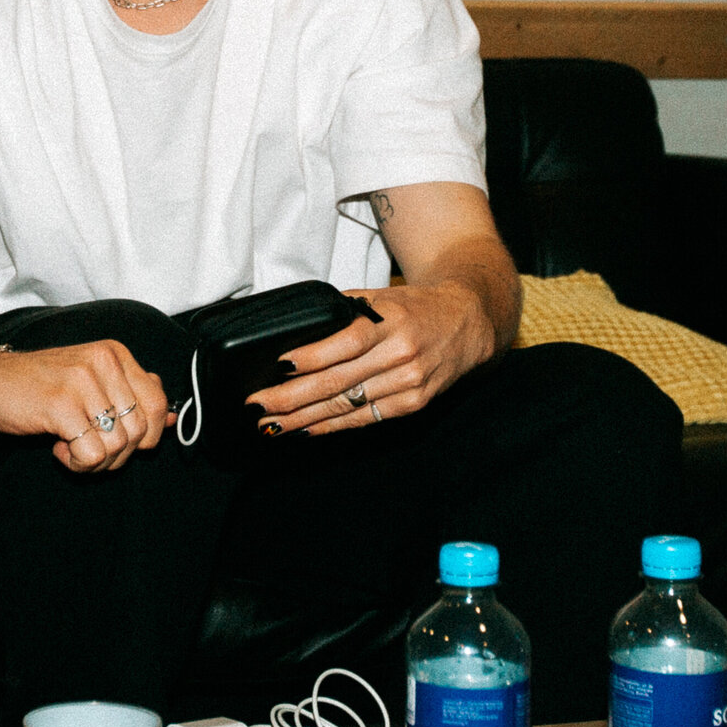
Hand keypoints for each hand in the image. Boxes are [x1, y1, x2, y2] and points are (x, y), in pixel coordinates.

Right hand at [0, 340, 173, 471]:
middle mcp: (103, 362)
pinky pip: (91, 455)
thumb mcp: (91, 379)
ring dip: (95, 462)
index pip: (158, 403)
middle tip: (89, 448)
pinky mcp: (61, 406)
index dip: (147, 435)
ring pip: (117, 446)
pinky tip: (58, 447)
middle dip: (118, 454)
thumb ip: (132, 394)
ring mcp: (82, 382)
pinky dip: (76, 463)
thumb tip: (173, 420)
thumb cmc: (40, 384)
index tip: (121, 440)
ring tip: (71, 447)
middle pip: (139, 430)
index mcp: (115, 354)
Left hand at [246, 280, 497, 434]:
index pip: (345, 342)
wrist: (468, 323)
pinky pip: (364, 419)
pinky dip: (332, 426)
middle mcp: (400, 355)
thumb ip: (343, 312)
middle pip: (338, 382)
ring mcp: (408, 385)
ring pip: (346, 407)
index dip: (311, 357)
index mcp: (391, 321)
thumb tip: (296, 331)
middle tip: (258, 406)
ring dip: (304, 419)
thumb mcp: (381, 296)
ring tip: (271, 425)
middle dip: (292, 398)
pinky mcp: (412, 405)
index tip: (278, 366)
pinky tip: (306, 429)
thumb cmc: (416, 306)